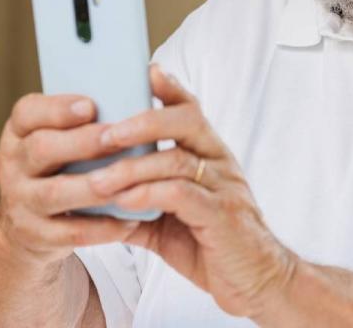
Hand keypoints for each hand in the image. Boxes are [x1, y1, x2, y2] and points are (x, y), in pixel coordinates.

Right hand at [0, 92, 138, 266]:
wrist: (24, 227)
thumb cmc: (57, 167)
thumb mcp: (56, 138)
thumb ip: (86, 118)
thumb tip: (146, 80)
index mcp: (19, 132)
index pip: (27, 113)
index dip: (57, 108)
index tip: (90, 105)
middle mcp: (13, 164)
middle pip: (41, 149)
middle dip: (82, 142)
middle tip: (116, 137)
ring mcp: (21, 201)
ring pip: (55, 193)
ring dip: (93, 186)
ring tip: (127, 179)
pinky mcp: (36, 235)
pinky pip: (70, 233)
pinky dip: (102, 227)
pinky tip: (130, 220)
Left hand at [88, 65, 298, 318]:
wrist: (258, 281)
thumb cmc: (213, 244)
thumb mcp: (171, 217)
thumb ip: (140, 199)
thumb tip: (94, 190)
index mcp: (209, 154)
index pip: (189, 109)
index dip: (168, 88)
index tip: (142, 71)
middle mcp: (219, 162)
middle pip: (186, 120)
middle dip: (143, 120)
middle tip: (105, 133)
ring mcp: (224, 187)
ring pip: (178, 160)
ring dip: (133, 167)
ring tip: (99, 178)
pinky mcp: (222, 216)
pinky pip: (183, 195)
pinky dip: (149, 194)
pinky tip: (124, 201)